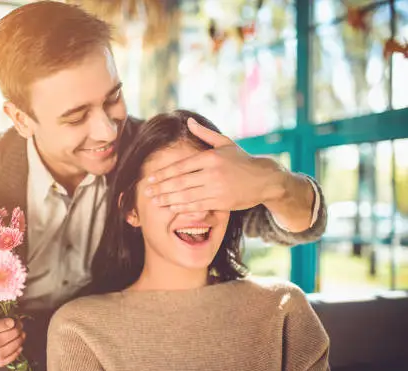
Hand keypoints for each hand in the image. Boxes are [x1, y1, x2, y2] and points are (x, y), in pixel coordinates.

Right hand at [0, 318, 25, 367]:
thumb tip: (13, 322)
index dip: (1, 325)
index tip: (12, 321)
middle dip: (12, 334)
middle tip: (20, 328)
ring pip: (0, 353)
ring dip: (15, 345)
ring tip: (22, 336)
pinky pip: (1, 362)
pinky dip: (13, 355)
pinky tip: (19, 347)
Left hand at [144, 117, 285, 212]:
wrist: (265, 180)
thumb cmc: (242, 160)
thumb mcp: (225, 143)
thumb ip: (204, 134)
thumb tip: (188, 122)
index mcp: (210, 157)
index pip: (180, 166)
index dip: (163, 174)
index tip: (150, 178)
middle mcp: (212, 173)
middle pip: (180, 182)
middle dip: (161, 188)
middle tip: (147, 192)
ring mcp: (217, 189)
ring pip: (186, 195)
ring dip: (168, 199)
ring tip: (155, 201)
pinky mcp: (222, 202)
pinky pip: (198, 206)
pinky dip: (183, 207)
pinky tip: (172, 207)